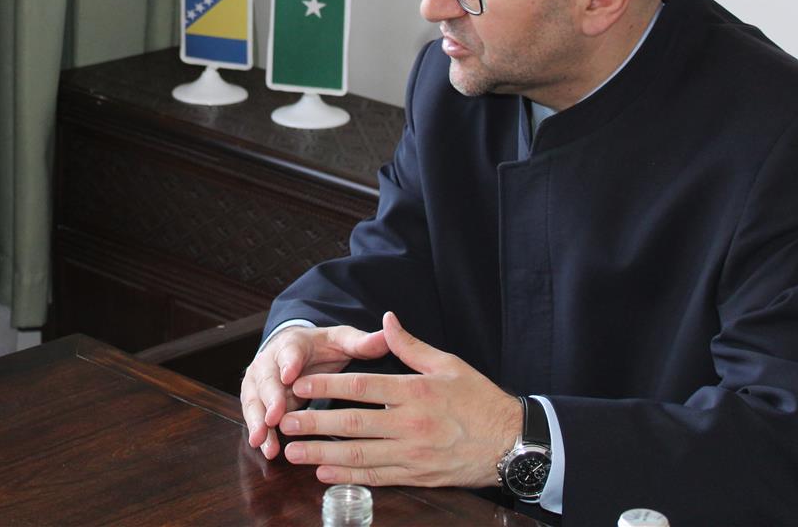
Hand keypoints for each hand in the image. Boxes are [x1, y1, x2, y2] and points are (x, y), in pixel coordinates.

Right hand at [240, 322, 388, 459]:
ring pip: (255, 400)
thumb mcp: (341, 341)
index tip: (290, 375)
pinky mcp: (256, 399)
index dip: (289, 363)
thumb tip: (385, 337)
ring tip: (263, 441)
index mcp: (293, 344)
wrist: (295, 350)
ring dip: (258, 421)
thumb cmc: (321, 348)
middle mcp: (270, 361)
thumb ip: (361, 342)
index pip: (290, 352)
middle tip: (274, 417)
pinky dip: (259, 432)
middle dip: (270, 399)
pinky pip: (255, 416)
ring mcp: (260, 381)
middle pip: (267, 379)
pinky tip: (265, 449)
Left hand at [275, 311, 521, 487]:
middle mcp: (411, 424)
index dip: (326, 386)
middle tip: (285, 421)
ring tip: (293, 452)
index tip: (299, 384)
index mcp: (416, 391)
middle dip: (314, 424)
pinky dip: (348, 476)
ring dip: (322, 454)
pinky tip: (325, 474)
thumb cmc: (479, 399)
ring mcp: (413, 454)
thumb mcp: (448, 363)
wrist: (512, 442)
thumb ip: (411, 346)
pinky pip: (376, 477)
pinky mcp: (417, 475)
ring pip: (359, 455)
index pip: (362, 387)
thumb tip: (386, 320)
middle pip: (352, 424)